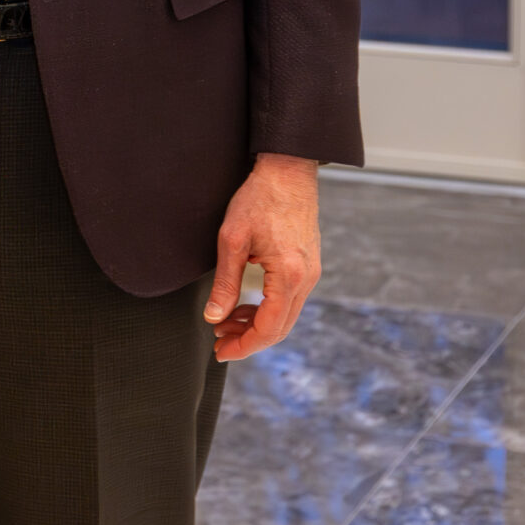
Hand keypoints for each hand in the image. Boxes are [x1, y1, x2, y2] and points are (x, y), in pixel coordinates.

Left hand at [207, 153, 320, 362]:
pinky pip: (288, 301)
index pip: (269, 328)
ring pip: (284, 316)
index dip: (244, 345)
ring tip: (224, 325)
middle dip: (248, 340)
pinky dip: (266, 310)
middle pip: (280, 328)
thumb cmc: (258, 199)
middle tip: (219, 344)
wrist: (287, 172)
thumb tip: (214, 317)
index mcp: (289, 276)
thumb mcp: (231, 240)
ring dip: (256, 325)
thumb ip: (224, 283)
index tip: (221, 352)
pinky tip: (243, 308)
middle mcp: (306, 280)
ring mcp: (311, 275)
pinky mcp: (308, 268)